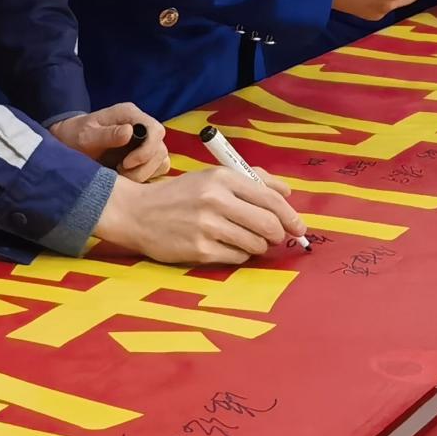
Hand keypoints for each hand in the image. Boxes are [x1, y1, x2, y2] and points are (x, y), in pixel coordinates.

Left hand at [52, 103, 170, 182]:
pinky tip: (128, 179)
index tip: (126, 164)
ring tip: (122, 177)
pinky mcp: (144, 155)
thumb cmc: (76, 135)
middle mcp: (141, 125)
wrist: (69, 141)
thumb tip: (130, 132)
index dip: (146, 150)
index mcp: (129, 114)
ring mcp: (145, 140)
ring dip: (144, 173)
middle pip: (160, 148)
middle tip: (121, 173)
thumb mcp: (86, 135)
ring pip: (161, 160)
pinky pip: (157, 168)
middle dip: (143, 166)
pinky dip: (146, 176)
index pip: (155, 130)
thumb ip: (107, 134)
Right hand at [96, 166, 303, 264]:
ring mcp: (206, 227)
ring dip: (257, 246)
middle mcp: (215, 200)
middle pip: (269, 225)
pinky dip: (239, 255)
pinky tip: (225, 247)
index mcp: (221, 178)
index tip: (299, 227)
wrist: (136, 212)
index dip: (290, 216)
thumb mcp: (211, 177)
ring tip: (244, 239)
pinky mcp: (199, 250)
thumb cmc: (178, 195)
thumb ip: (251, 180)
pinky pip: (237, 258)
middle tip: (274, 237)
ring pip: (255, 244)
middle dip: (277, 234)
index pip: (270, 198)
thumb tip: (288, 191)